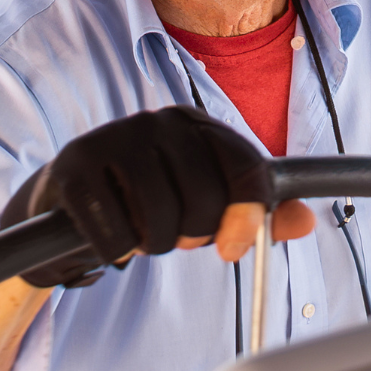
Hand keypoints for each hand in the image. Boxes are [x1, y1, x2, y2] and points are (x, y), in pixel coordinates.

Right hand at [0, 106, 313, 287]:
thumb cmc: (143, 202)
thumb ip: (254, 212)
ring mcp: (113, 138)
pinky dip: (117, 250)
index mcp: (195, 124)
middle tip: (171, 236)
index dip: (249, 216)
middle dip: (192, 237)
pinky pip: (118, 234)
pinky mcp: (75, 168)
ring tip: (139, 235)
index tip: (232, 248)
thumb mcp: (202, 203)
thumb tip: (306, 221)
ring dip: (153, 246)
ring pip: (163, 221)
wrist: (64, 206)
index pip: (248, 167)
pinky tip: (108, 239)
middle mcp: (158, 121)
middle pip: (207, 202)